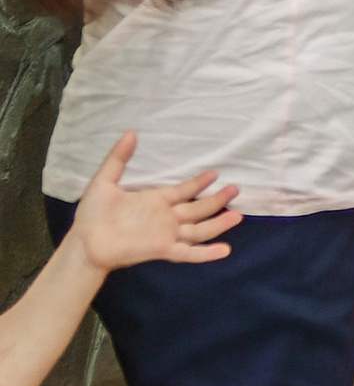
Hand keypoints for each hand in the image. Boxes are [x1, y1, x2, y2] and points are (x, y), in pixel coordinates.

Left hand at [70, 133, 240, 273]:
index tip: (215, 173)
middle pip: (198, 209)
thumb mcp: (104, 181)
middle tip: (236, 189)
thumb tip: (130, 132)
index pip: (183, 191)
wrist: (85, 242)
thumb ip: (118, 158)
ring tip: (237, 216)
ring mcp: (166, 234)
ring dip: (218, 224)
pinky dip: (207, 253)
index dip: (199, 183)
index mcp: (155, 200)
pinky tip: (224, 250)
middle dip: (216, 200)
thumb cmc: (93, 214)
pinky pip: (189, 252)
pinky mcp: (162, 249)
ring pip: (199, 229)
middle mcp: (165, 217)